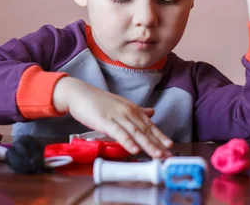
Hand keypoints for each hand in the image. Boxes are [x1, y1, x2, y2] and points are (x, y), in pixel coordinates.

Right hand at [52, 77, 172, 157]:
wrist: (80, 93)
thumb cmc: (98, 101)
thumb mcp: (121, 104)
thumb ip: (136, 111)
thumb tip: (152, 112)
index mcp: (132, 108)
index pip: (149, 124)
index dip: (160, 136)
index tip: (169, 147)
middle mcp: (127, 111)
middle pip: (145, 129)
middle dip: (158, 143)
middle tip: (168, 155)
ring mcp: (117, 116)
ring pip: (135, 132)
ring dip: (147, 145)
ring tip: (157, 155)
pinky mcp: (105, 121)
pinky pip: (119, 133)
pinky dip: (128, 142)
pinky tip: (135, 150)